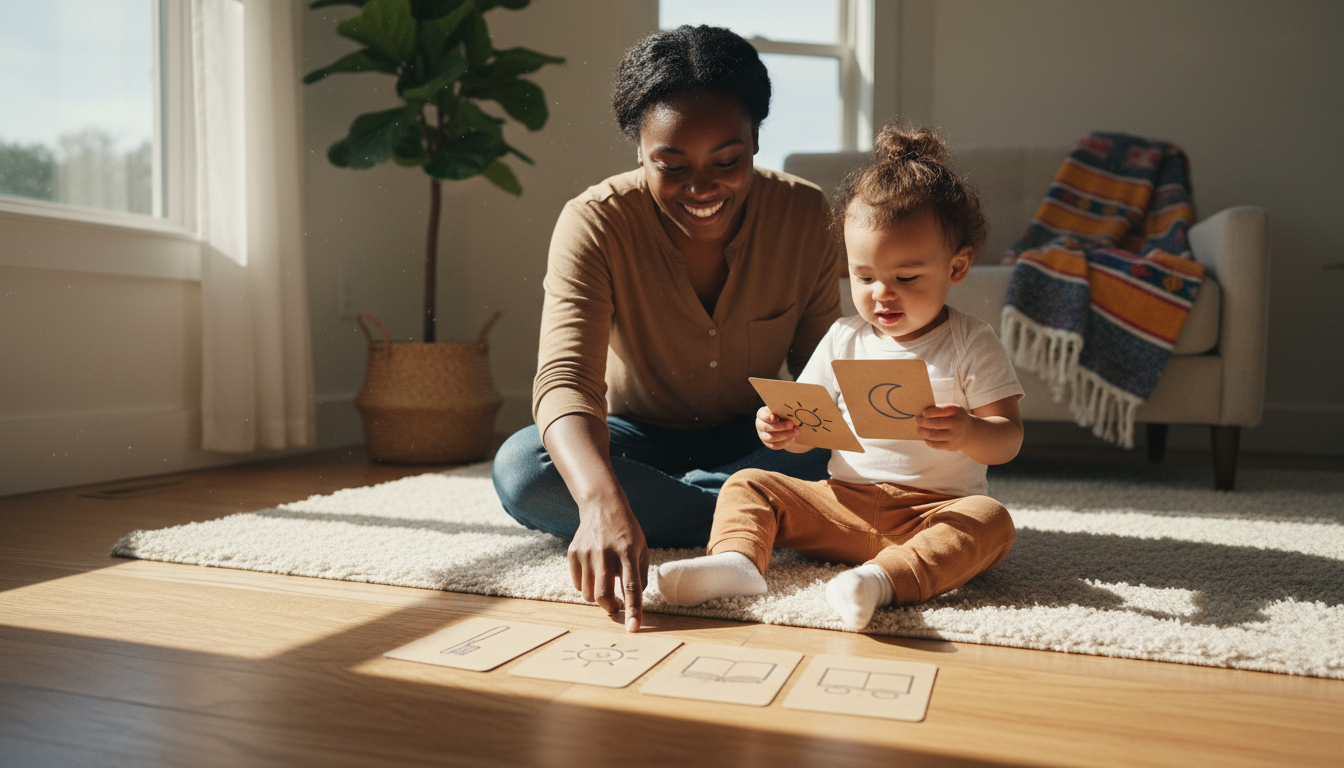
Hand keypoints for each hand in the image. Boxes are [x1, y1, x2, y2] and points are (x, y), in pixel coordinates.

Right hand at [567, 501, 648, 631]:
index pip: (631, 587)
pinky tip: (594, 572)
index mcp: (628, 553)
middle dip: (610, 608)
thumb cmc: (627, 531)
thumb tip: (633, 601)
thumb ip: (640, 575)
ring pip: (588, 593)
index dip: (633, 611)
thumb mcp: (642, 549)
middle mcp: (606, 554)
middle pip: (603, 596)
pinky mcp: (573, 552)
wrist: (602, 506)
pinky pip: (578, 583)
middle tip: (616, 605)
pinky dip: (587, 585)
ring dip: (598, 597)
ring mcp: (587, 553)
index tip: (633, 629)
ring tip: (606, 584)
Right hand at [755, 406, 799, 449]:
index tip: (776, 418)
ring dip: (785, 435)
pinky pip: (775, 445)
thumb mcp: (781, 410)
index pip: (763, 415)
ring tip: (796, 432)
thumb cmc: (782, 414)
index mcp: (761, 414)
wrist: (784, 425)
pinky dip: (785, 442)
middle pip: (767, 427)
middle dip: (781, 426)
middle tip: (791, 425)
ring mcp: (762, 435)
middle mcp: (759, 425)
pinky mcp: (768, 444)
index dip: (768, 417)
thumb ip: (782, 410)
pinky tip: (792, 438)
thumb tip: (791, 412)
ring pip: (771, 438)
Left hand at [916, 403, 975, 452]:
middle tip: (916, 420)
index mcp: (956, 411)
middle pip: (936, 424)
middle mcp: (957, 424)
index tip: (923, 413)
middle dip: (923, 422)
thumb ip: (939, 410)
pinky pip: (935, 445)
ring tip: (918, 428)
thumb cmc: (955, 418)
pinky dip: (927, 440)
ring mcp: (955, 436)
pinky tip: (925, 437)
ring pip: (933, 435)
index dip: (930, 412)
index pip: (941, 411)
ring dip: (922, 432)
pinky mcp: (951, 446)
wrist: (970, 432)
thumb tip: (920, 414)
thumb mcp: (952, 410)